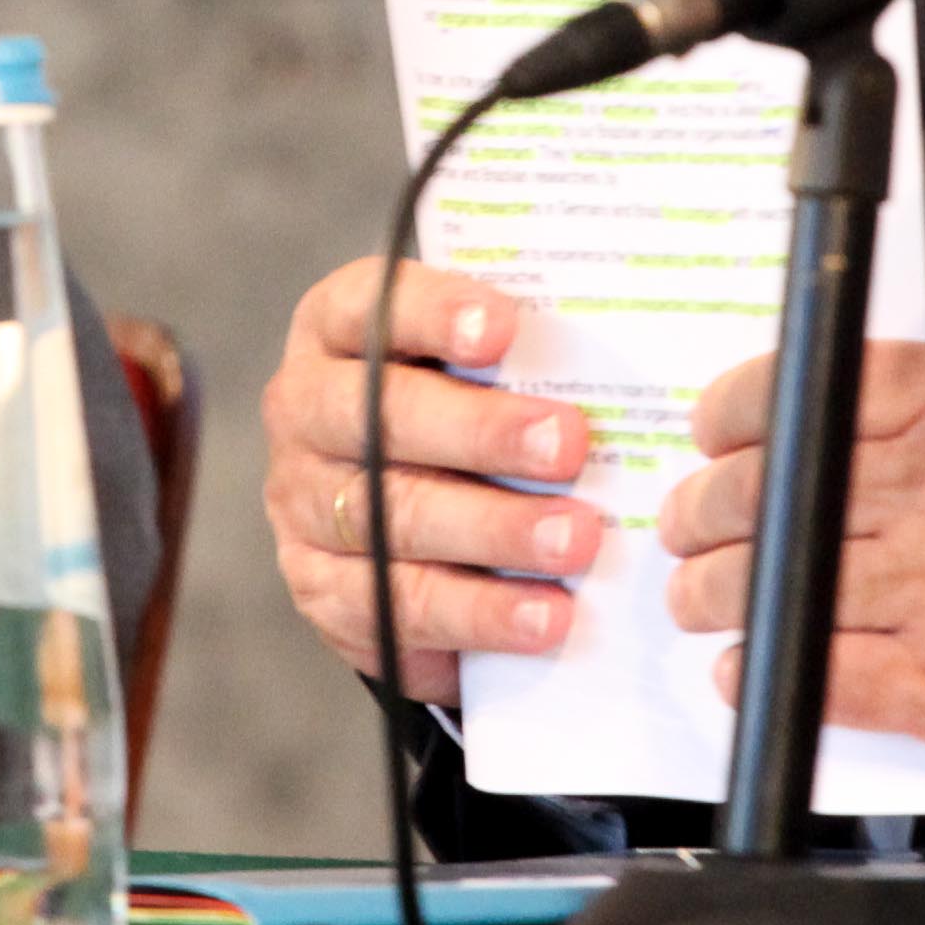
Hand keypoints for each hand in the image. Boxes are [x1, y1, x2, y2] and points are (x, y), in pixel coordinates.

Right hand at [259, 255, 607, 707]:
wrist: (400, 520)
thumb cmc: (457, 412)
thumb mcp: (474, 365)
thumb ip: (519, 348)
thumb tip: (620, 344)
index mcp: (337, 331)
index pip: (371, 307)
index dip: (434, 315)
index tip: (505, 329)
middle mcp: (307, 412)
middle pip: (379, 416)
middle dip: (481, 431)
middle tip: (569, 446)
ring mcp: (304, 504)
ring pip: (392, 518)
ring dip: (493, 531)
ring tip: (575, 542)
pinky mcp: (323, 590)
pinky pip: (397, 608)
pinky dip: (477, 615)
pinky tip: (543, 617)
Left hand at [656, 341, 924, 792]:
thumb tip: (911, 390)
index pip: (819, 385)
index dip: (741, 408)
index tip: (717, 427)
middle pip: (775, 485)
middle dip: (706, 507)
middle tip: (688, 521)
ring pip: (776, 578)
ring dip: (712, 590)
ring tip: (699, 596)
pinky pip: (810, 669)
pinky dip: (760, 667)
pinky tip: (744, 667)